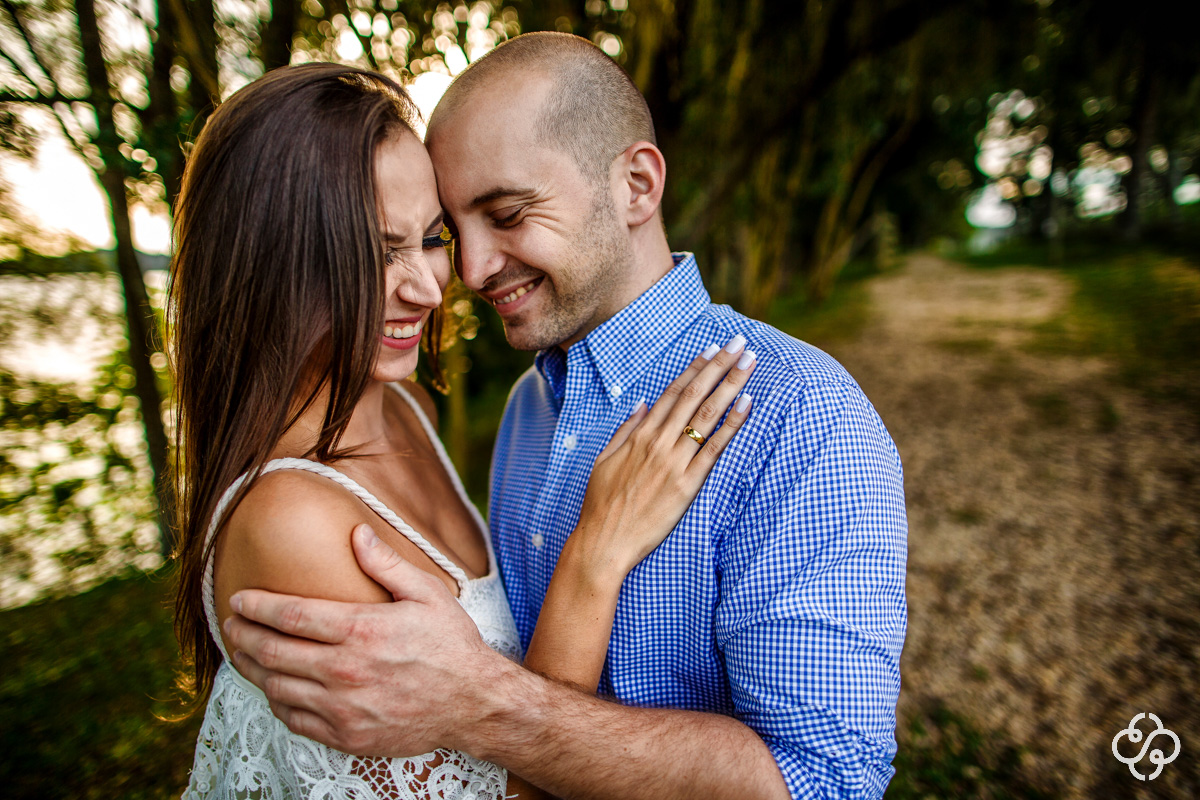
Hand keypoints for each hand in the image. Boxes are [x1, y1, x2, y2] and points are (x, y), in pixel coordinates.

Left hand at [225, 526, 508, 756]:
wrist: (473, 703)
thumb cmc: (451, 645)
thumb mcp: (427, 593)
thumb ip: (386, 564)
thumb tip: (356, 532)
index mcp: (361, 630)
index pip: (290, 616)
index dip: (257, 606)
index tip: (239, 599)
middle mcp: (345, 671)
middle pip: (273, 652)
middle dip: (242, 635)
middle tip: (230, 624)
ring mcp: (343, 708)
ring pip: (277, 688)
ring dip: (253, 668)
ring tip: (244, 653)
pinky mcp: (346, 736)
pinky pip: (295, 720)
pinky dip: (276, 702)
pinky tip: (275, 687)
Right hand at [571, 335, 754, 579]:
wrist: (604, 542)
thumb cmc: (602, 504)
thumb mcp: (604, 460)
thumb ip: (625, 430)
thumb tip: (643, 405)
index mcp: (639, 435)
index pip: (674, 392)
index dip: (696, 368)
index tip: (713, 349)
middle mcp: (658, 442)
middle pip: (695, 394)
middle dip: (720, 365)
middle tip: (741, 343)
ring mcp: (674, 462)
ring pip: (708, 414)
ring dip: (732, 384)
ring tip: (750, 363)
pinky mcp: (688, 485)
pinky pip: (715, 448)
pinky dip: (733, 423)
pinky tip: (748, 403)